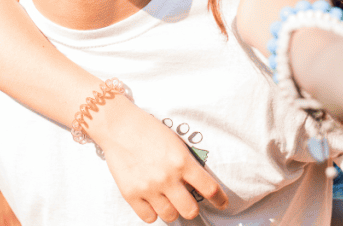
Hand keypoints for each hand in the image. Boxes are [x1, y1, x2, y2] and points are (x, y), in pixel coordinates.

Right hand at [89, 96, 228, 222]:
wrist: (119, 126)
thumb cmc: (149, 131)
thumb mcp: (176, 143)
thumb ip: (186, 165)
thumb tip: (196, 186)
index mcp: (182, 161)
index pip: (209, 188)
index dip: (219, 200)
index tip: (222, 204)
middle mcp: (167, 177)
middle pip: (190, 210)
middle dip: (191, 208)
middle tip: (187, 202)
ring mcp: (149, 188)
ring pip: (170, 216)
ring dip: (171, 210)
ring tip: (166, 198)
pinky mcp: (131, 194)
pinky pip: (149, 217)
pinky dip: (152, 212)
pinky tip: (152, 201)